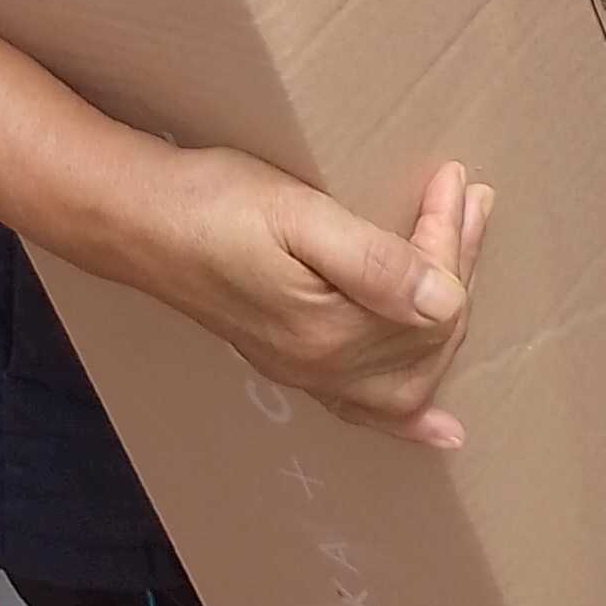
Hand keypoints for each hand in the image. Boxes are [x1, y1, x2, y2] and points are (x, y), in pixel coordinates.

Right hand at [138, 146, 496, 448]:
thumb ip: (375, 263)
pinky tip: (438, 428)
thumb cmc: (213, 204)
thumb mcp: (299, 214)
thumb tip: (445, 302)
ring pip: (409, 367)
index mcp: (330, 333)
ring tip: (464, 247)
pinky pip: (363, 406)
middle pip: (429, 334)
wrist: (137, 220)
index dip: (449, 236)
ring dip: (447, 312)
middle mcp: (323, 368)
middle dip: (457, 263)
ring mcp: (306, 372)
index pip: (430, 299)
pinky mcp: (291, 361)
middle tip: (467, 196)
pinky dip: (408, 417)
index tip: (452, 177)